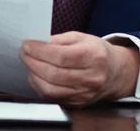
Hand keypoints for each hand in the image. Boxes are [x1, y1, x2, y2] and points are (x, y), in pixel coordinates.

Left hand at [21, 31, 138, 106]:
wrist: (115, 72)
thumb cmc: (97, 52)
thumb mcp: (82, 37)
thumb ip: (60, 39)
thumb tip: (38, 42)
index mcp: (94, 56)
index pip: (61, 56)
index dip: (40, 51)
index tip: (27, 45)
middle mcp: (91, 77)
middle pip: (54, 74)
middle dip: (33, 63)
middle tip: (24, 54)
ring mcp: (85, 93)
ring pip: (51, 89)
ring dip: (34, 76)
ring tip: (29, 64)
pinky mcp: (78, 103)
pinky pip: (53, 97)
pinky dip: (40, 86)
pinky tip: (37, 76)